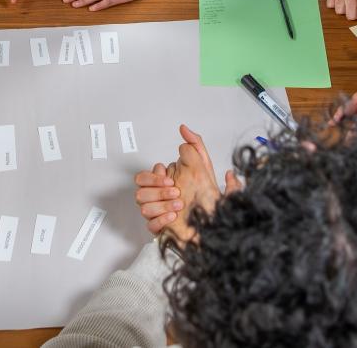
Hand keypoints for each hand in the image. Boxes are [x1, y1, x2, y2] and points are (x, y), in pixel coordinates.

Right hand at [133, 124, 240, 242]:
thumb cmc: (210, 197)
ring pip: (143, 207)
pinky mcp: (162, 228)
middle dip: (157, 189)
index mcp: (166, 181)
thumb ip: (194, 145)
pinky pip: (150, 225)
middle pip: (140, 189)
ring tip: (179, 205)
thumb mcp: (205, 166)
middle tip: (175, 190)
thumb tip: (183, 128)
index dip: (156, 176)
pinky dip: (161, 220)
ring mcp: (159, 212)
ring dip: (161, 205)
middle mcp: (160, 196)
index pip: (146, 175)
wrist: (216, 224)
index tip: (171, 178)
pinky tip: (174, 217)